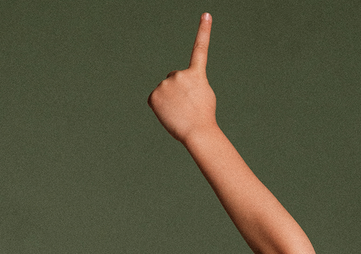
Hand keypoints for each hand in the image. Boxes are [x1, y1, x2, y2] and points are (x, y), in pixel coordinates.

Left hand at [148, 14, 216, 144]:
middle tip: (187, 107)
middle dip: (179, 91)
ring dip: (171, 101)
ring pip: (166, 90)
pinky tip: (170, 115)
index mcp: (196, 75)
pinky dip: (161, 108)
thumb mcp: (204, 96)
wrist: (198, 133)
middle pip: (175, 80)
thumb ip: (191, 84)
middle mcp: (178, 74)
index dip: (203, 31)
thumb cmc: (204, 118)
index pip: (200, 50)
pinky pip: (156, 100)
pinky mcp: (154, 96)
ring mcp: (165, 84)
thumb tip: (175, 87)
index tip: (206, 15)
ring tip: (180, 113)